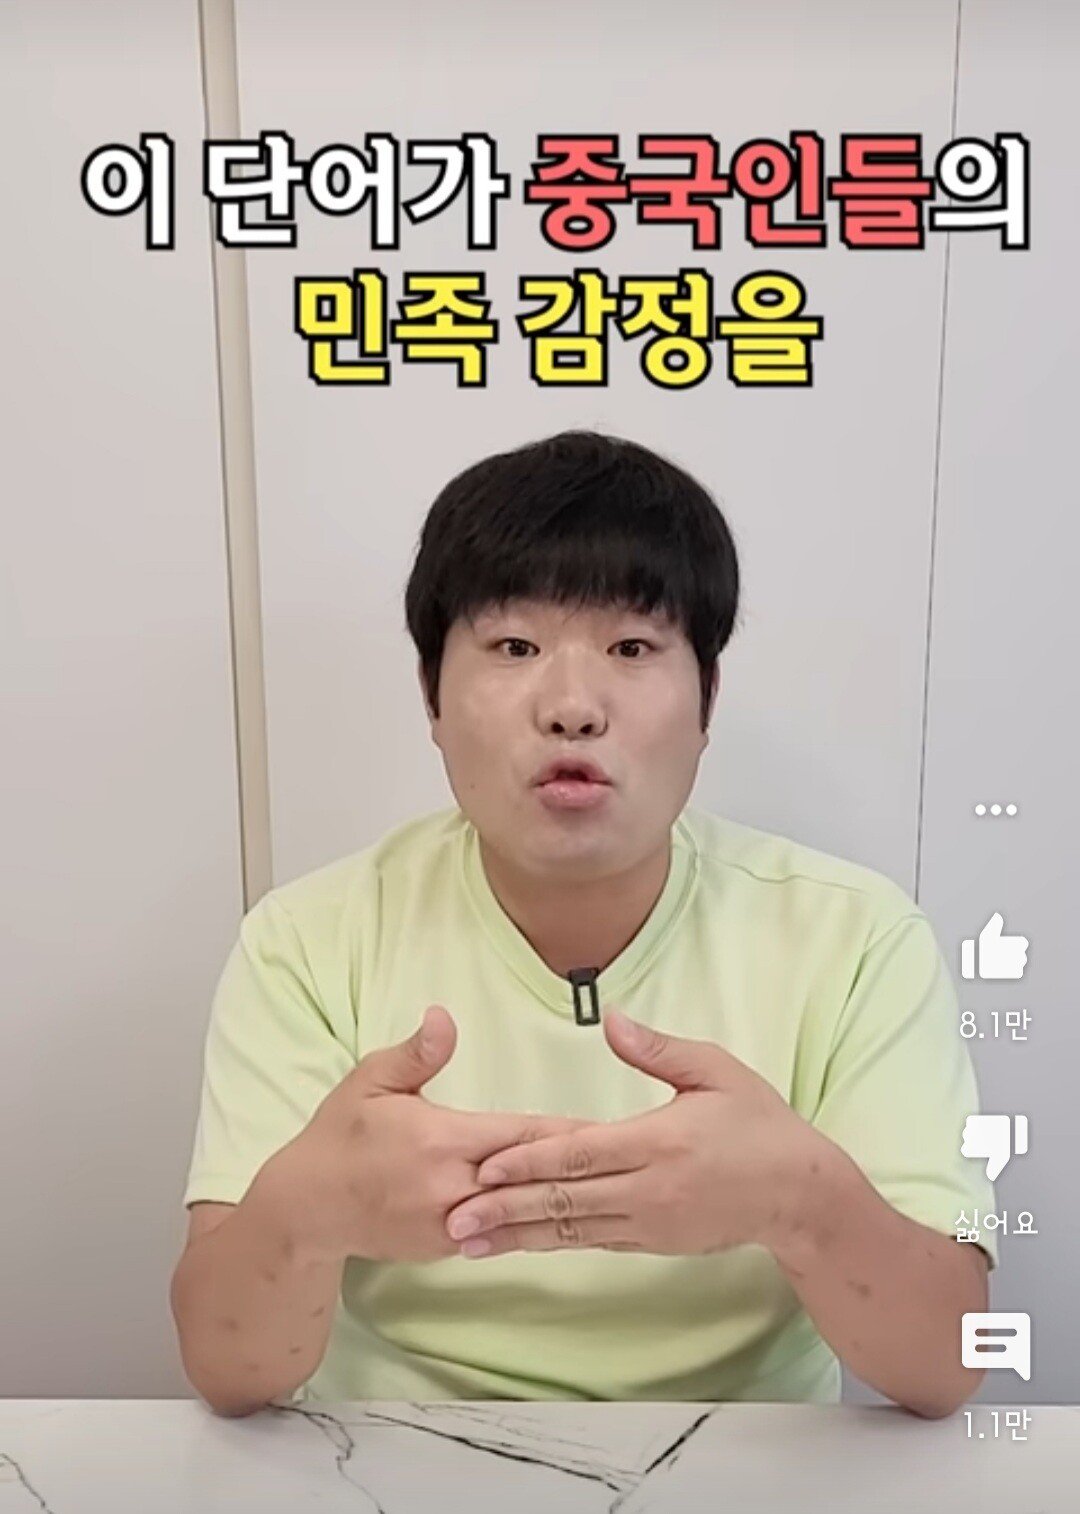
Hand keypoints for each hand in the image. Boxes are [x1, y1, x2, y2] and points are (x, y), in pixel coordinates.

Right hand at [258, 1004, 593, 1265]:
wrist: (307, 1207)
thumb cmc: (340, 1135)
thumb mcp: (370, 1081)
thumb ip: (415, 1053)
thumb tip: (444, 1018)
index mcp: (441, 1141)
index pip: (519, 1136)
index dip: (563, 1134)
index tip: (604, 1131)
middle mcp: (451, 1187)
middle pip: (528, 1177)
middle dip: (572, 1169)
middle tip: (622, 1162)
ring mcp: (449, 1225)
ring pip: (516, 1210)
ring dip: (553, 1200)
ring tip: (601, 1191)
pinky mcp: (443, 1248)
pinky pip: (494, 1231)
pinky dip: (522, 1221)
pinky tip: (554, 1215)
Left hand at [443, 1007, 822, 1259]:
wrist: (799, 1194)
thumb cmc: (759, 1122)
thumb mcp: (716, 1071)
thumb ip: (659, 1049)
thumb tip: (611, 1020)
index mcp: (659, 1142)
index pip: (581, 1153)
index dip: (529, 1160)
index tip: (484, 1165)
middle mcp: (649, 1189)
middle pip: (564, 1201)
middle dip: (505, 1209)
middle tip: (453, 1216)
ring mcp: (650, 1222)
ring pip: (571, 1231)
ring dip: (517, 1236)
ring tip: (467, 1241)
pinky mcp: (653, 1242)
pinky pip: (592, 1242)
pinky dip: (551, 1243)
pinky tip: (518, 1244)